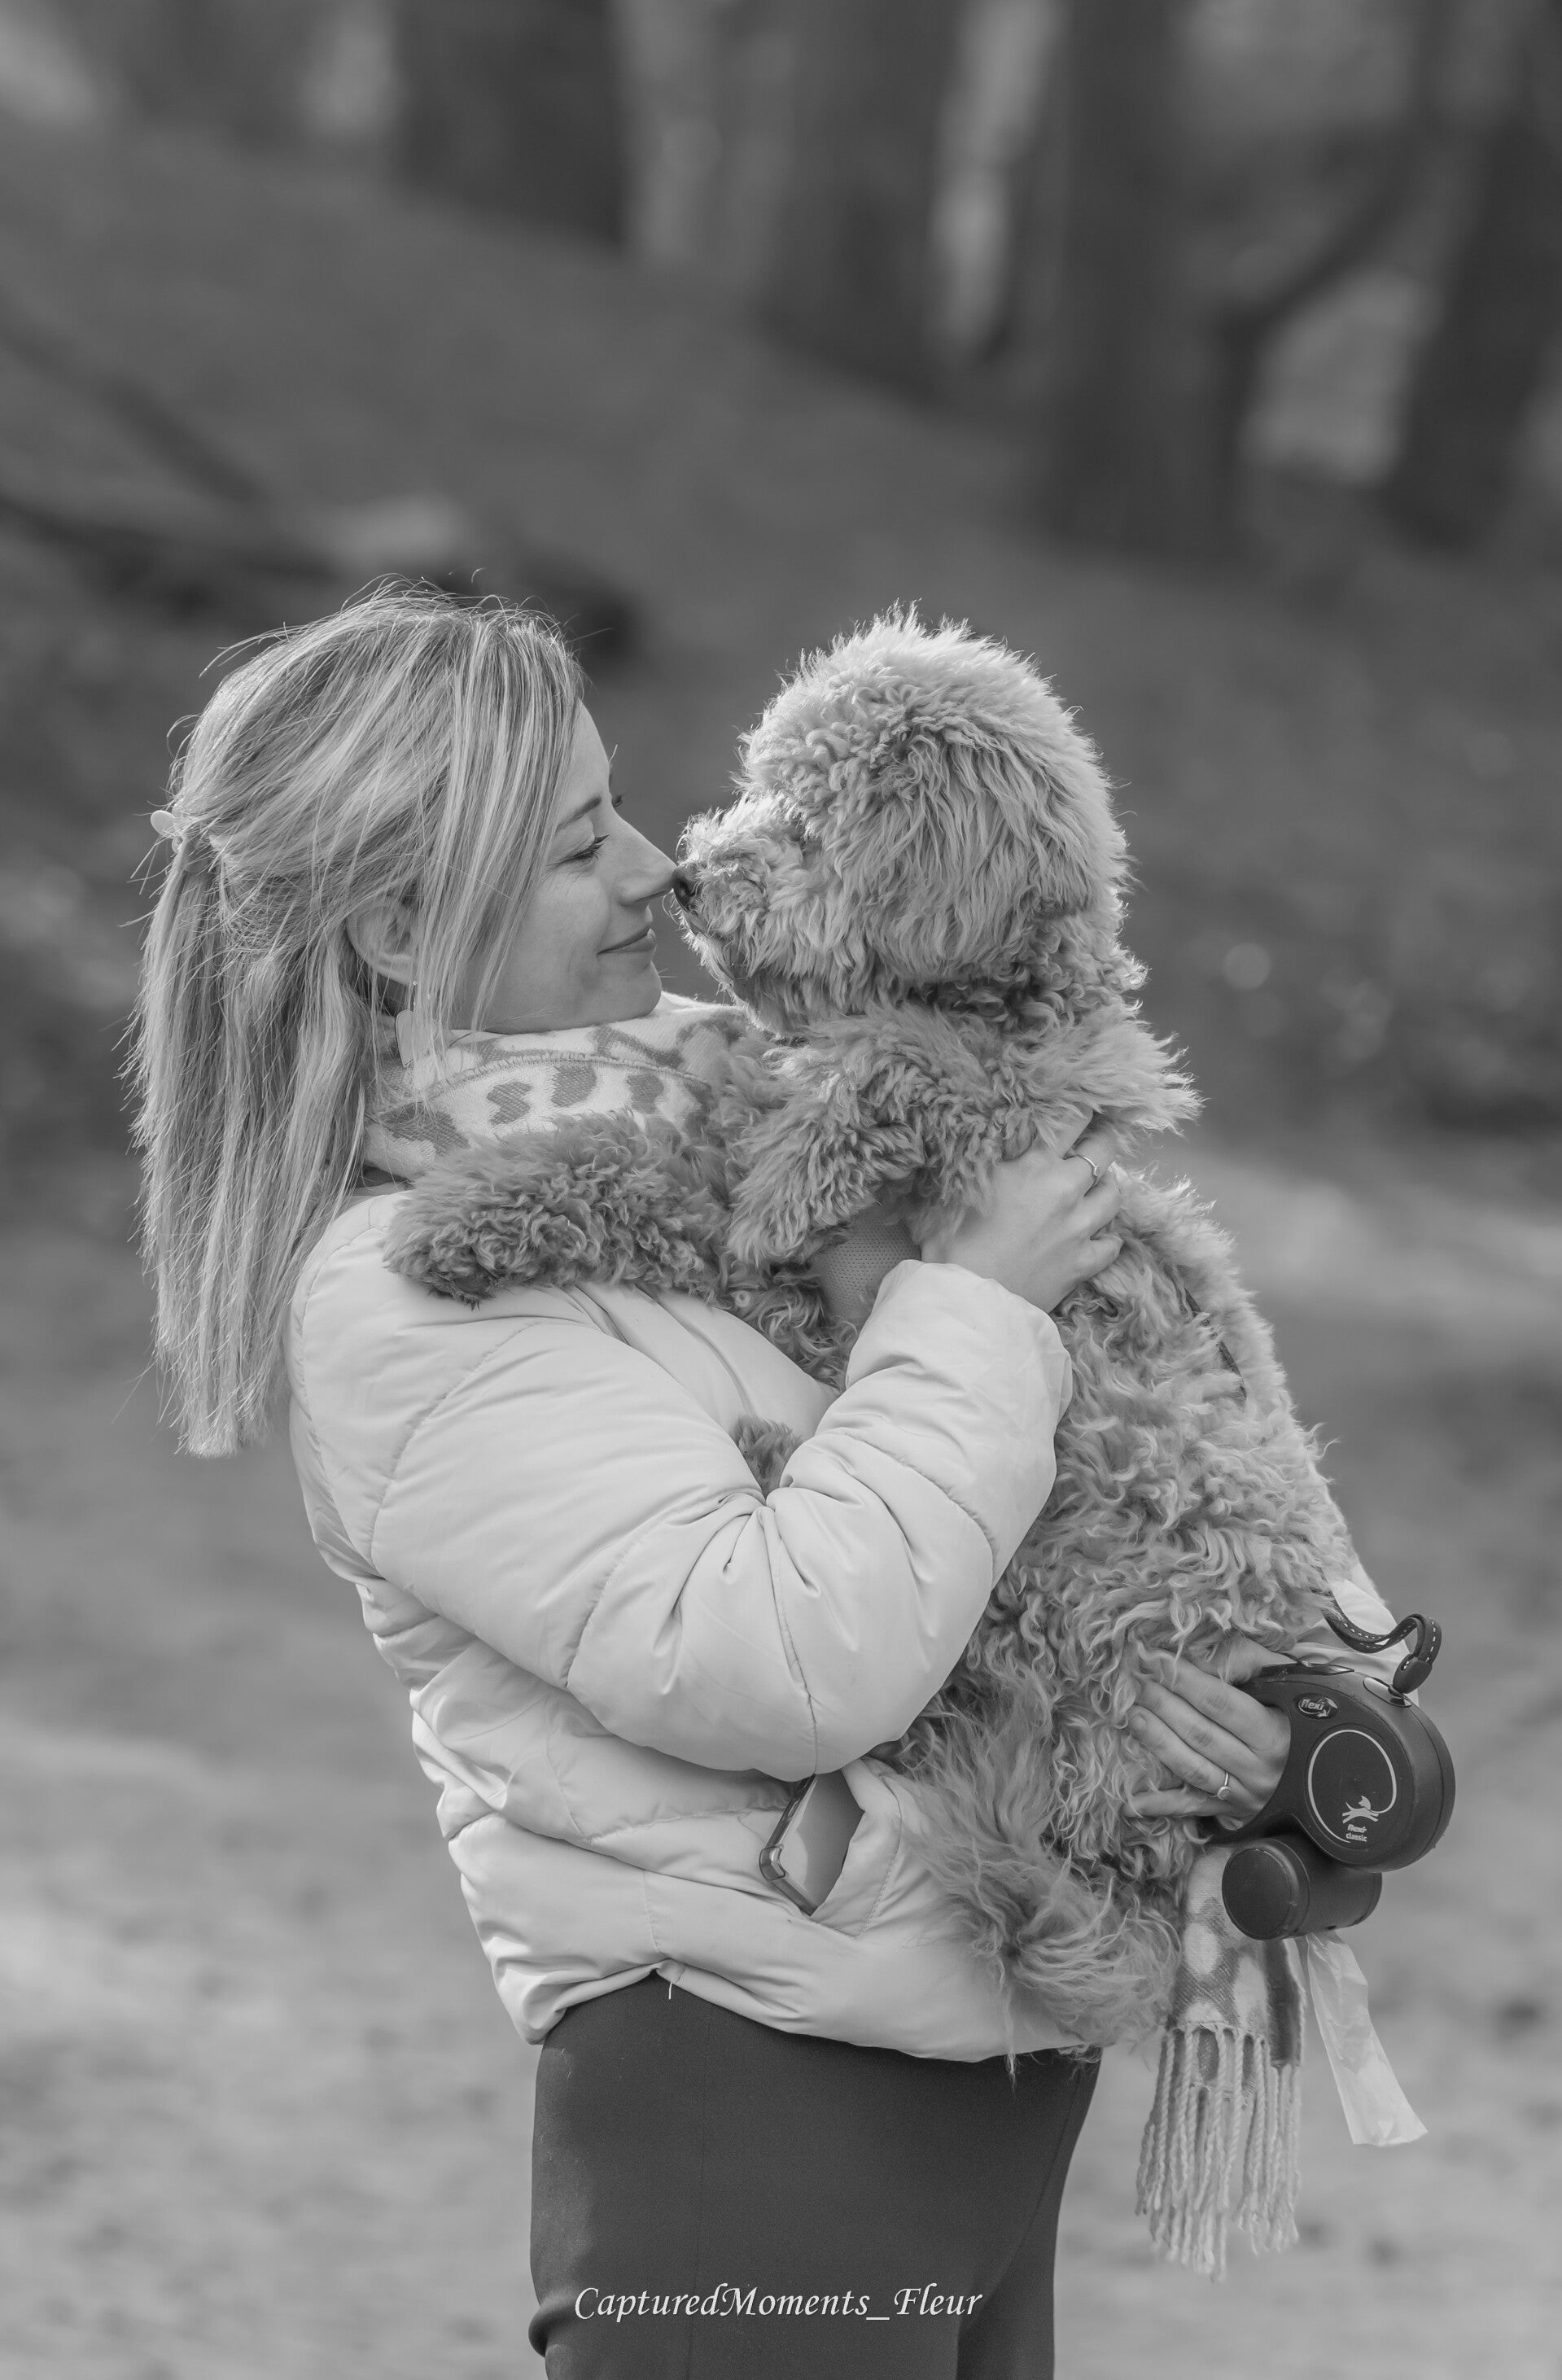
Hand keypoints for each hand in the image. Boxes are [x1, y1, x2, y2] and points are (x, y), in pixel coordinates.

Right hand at [920, 1120, 1121, 1311]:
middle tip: (1095, 1140)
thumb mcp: (958, 1189)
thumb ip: (982, 1161)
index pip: (1071, 1121)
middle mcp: (1064, 1190)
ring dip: (1108, 1186)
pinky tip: (1100, 1236)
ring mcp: (1079, 1228)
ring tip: (1098, 1185)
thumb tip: (981, 1141)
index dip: (1080, 1110)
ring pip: (1114, 1195)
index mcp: (1034, 1166)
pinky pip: (1111, 1244)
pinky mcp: (1083, 1263)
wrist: (968, 1299)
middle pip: (1104, 1151)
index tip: (1081, 1108)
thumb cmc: (952, 1242)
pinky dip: (1108, 1238)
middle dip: (1103, 1140)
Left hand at [1123, 1643, 1288, 1824]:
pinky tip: (1133, 1801)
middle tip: (1137, 1685)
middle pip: (1201, 1735)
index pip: (1219, 1703)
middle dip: (1164, 1707)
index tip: (1155, 1660)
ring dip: (1158, 1745)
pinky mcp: (1236, 1814)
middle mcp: (1260, 1768)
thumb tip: (1202, 1652)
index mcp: (1275, 1732)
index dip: (1184, 1681)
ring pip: (1194, 1770)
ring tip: (1133, 1719)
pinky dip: (1163, 1806)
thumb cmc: (1305, 1713)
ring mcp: (1246, 1795)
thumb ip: (1246, 1661)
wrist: (1337, 1768)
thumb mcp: (1287, 1680)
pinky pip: (1195, 1810)